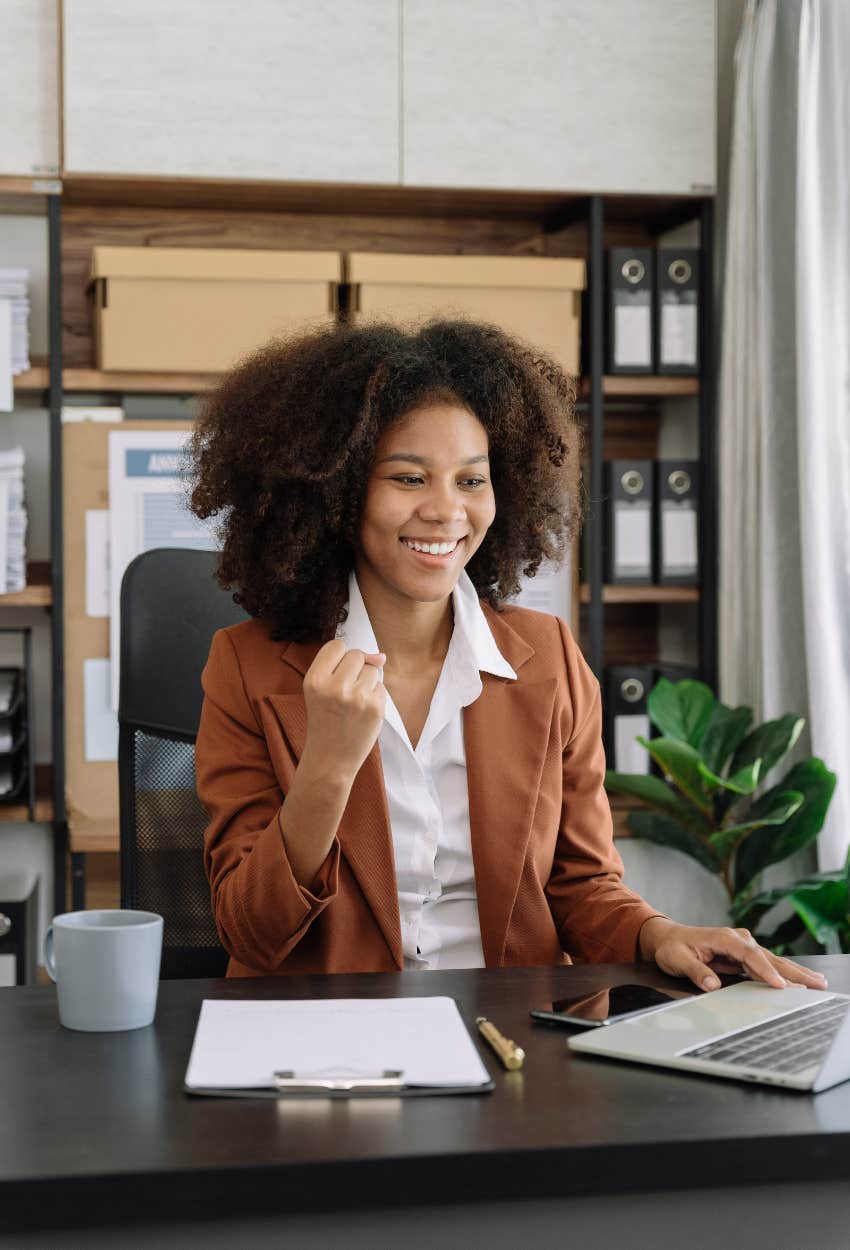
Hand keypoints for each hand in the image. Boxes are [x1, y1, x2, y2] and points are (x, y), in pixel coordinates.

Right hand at [301, 640, 386, 783]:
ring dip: (367, 682)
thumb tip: (381, 656)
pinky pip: (382, 687)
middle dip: (355, 669)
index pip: (336, 645)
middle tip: (344, 693)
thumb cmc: (325, 722)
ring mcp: (357, 698)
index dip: (340, 658)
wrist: (330, 759)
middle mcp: (335, 687)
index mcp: (314, 680)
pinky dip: (375, 697)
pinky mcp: (375, 708)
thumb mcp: (321, 690)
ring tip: (354, 703)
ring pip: (373, 670)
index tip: (336, 674)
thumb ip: (344, 666)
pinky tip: (363, 712)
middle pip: (357, 655)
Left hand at [638, 917, 828, 992]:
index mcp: (724, 937)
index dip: (765, 970)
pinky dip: (784, 973)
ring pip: (773, 960)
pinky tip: (799, 981)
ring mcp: (743, 946)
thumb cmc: (673, 947)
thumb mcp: (678, 959)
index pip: (749, 955)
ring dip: (795, 972)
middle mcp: (738, 939)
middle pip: (769, 956)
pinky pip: (767, 965)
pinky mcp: (744, 955)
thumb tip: (712, 984)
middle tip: (815, 984)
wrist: (668, 938)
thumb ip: (696, 971)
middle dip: (792, 971)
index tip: (779, 984)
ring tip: (817, 982)